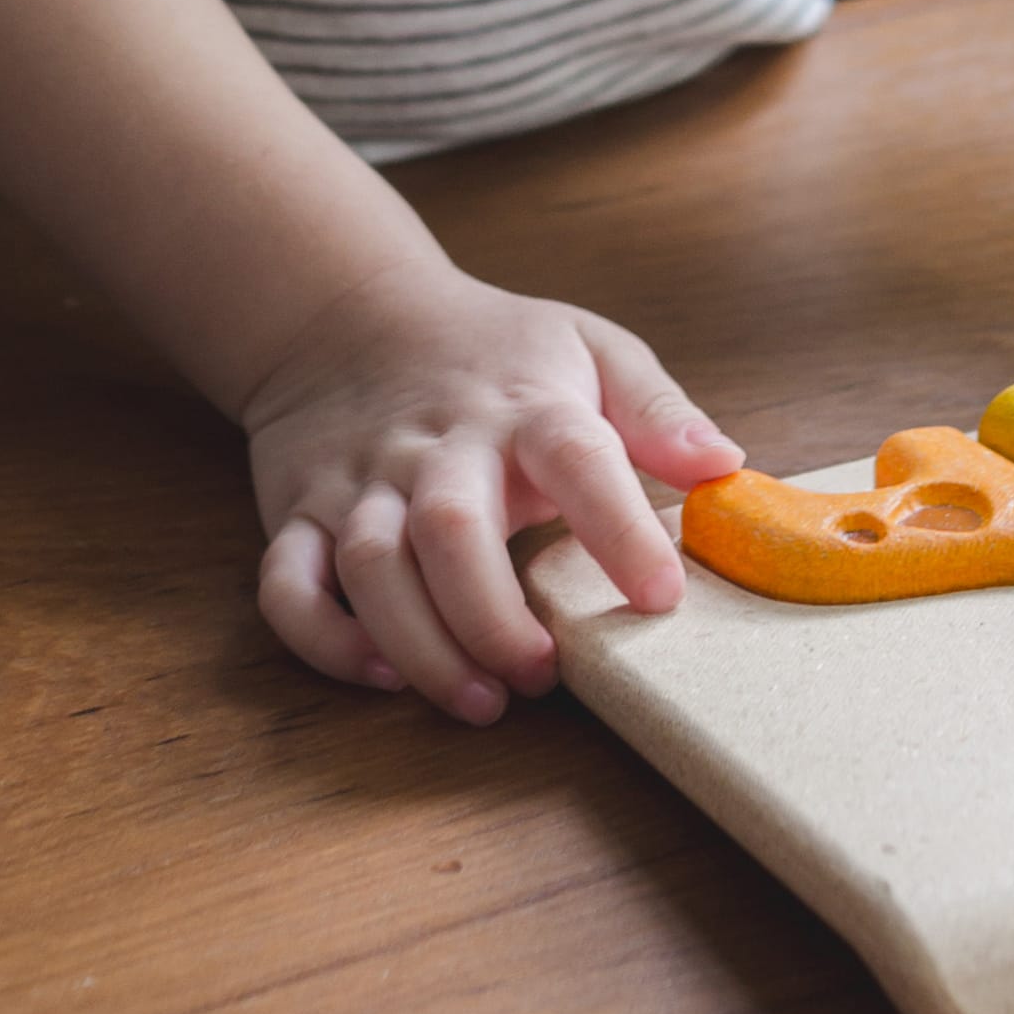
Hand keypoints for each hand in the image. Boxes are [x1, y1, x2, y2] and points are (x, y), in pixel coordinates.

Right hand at [245, 259, 741, 722]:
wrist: (347, 313)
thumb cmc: (493, 350)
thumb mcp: (588, 348)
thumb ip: (657, 410)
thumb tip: (726, 467)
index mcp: (524, 406)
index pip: (578, 458)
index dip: (621, 529)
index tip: (660, 598)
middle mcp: (437, 446)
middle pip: (453, 529)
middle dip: (495, 616)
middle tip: (544, 677)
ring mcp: (360, 481)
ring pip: (372, 566)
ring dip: (420, 643)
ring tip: (480, 699)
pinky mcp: (300, 512)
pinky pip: (288, 584)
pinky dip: (324, 638)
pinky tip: (381, 674)